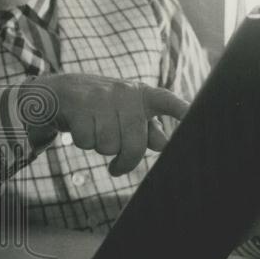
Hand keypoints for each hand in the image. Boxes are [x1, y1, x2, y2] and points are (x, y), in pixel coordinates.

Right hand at [30, 73, 190, 175]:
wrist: (61, 91)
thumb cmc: (103, 107)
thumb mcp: (127, 113)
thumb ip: (147, 129)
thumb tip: (164, 144)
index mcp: (142, 95)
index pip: (169, 102)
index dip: (184, 112)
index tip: (198, 119)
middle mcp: (125, 93)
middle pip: (135, 144)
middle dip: (125, 162)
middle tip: (117, 168)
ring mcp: (101, 97)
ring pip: (108, 146)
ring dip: (100, 148)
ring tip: (96, 133)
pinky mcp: (79, 104)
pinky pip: (87, 142)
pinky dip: (83, 143)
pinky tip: (81, 129)